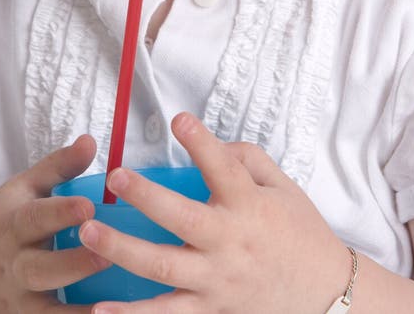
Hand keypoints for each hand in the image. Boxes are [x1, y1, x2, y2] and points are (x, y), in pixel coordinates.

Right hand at [0, 135, 110, 312]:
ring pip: (44, 310)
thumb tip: (90, 140)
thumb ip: (58, 166)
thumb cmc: (6, 219)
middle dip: (72, 263)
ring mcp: (16, 301)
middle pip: (40, 268)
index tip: (89, 205)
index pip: (36, 217)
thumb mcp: (25, 188)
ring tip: (111, 306)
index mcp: (13, 225)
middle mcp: (12, 265)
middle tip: (107, 254)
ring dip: (76, 310)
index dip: (61, 212)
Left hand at [78, 113, 351, 313]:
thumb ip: (247, 159)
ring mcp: (217, 280)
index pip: (223, 167)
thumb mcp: (284, 187)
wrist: (326, 295)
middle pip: (182, 218)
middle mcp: (230, 242)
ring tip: (87, 233)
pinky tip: (98, 310)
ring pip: (164, 268)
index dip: (201, 142)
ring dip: (122, 251)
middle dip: (146, 197)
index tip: (179, 119)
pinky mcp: (210, 309)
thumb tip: (212, 143)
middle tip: (115, 176)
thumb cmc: (301, 233)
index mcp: (249, 205)